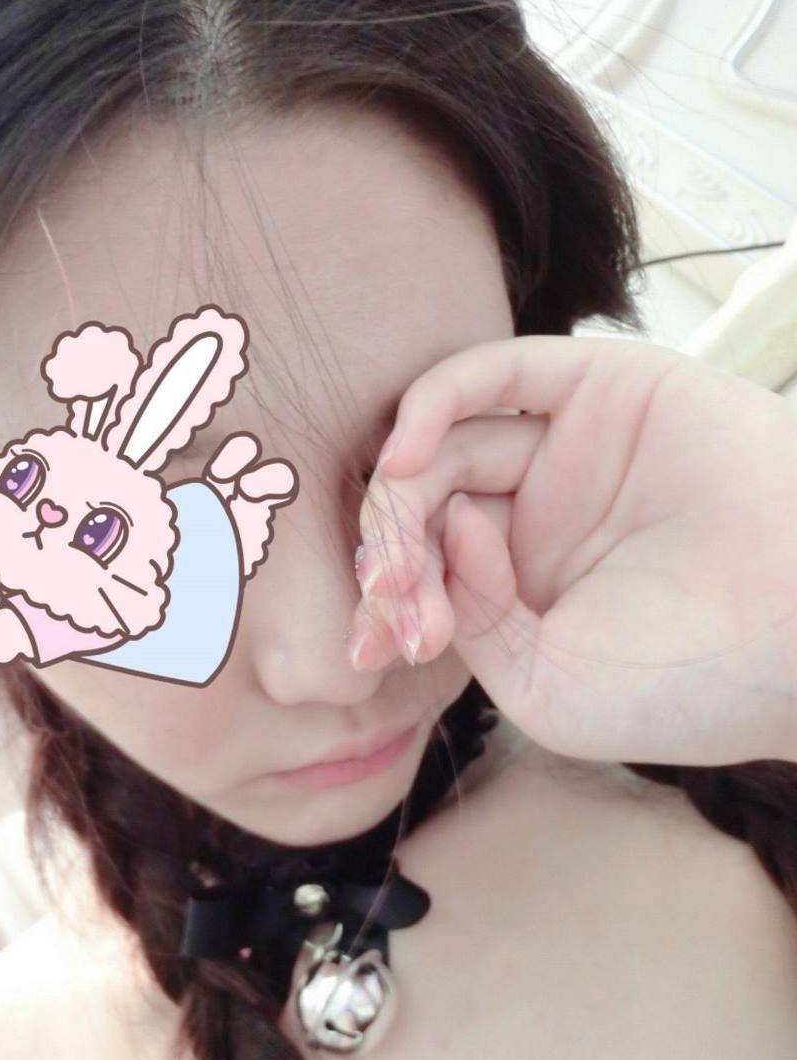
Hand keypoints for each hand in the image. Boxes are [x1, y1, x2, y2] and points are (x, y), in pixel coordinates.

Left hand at [349, 335, 796, 766]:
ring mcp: (572, 449)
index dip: (390, 602)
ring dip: (402, 492)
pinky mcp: (603, 388)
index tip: (371, 648)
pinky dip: (436, 402)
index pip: (428, 570)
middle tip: (387, 598)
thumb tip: (449, 533)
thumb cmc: (688, 682)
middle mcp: (543, 511)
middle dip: (389, 551)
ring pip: (450, 442)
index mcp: (529, 586)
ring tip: (396, 549)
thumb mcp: (546, 687)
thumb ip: (476, 618)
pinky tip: (408, 457)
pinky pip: (498, 372)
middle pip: (427, 502)